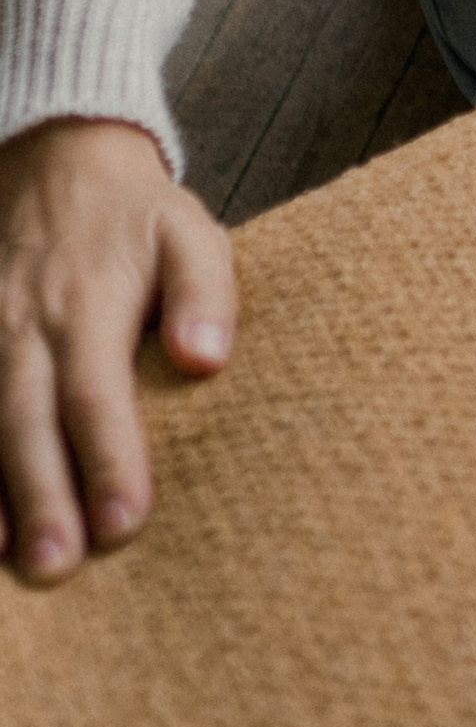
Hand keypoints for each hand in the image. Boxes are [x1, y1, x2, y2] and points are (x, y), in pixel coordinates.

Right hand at [0, 116, 235, 584]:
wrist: (54, 159)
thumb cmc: (137, 216)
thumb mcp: (191, 232)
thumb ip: (205, 294)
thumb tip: (206, 362)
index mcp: (90, 304)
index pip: (98, 395)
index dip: (110, 460)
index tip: (124, 522)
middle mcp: (27, 327)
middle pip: (29, 421)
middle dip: (43, 497)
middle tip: (59, 567)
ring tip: (7, 560)